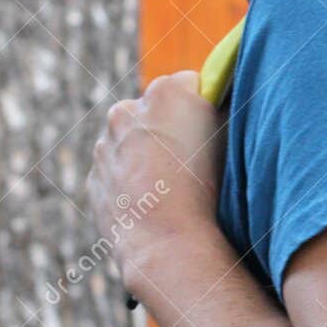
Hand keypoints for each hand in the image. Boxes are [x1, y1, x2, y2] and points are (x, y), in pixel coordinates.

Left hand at [88, 70, 224, 298]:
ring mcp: (105, 145)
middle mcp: (127, 111)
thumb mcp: (232, 138)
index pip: (190, 83)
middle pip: (155, 109)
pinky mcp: (94, 178)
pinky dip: (132, 179)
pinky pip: (116, 170)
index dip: (205, 105)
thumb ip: (223, 109)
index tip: (213, 127)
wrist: (168, 243)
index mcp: (165, 92)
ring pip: (132, 140)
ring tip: (174, 185)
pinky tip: (155, 202)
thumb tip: (222, 97)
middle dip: (171, 126)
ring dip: (149, 152)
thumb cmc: (209, 189)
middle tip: (194, 158)